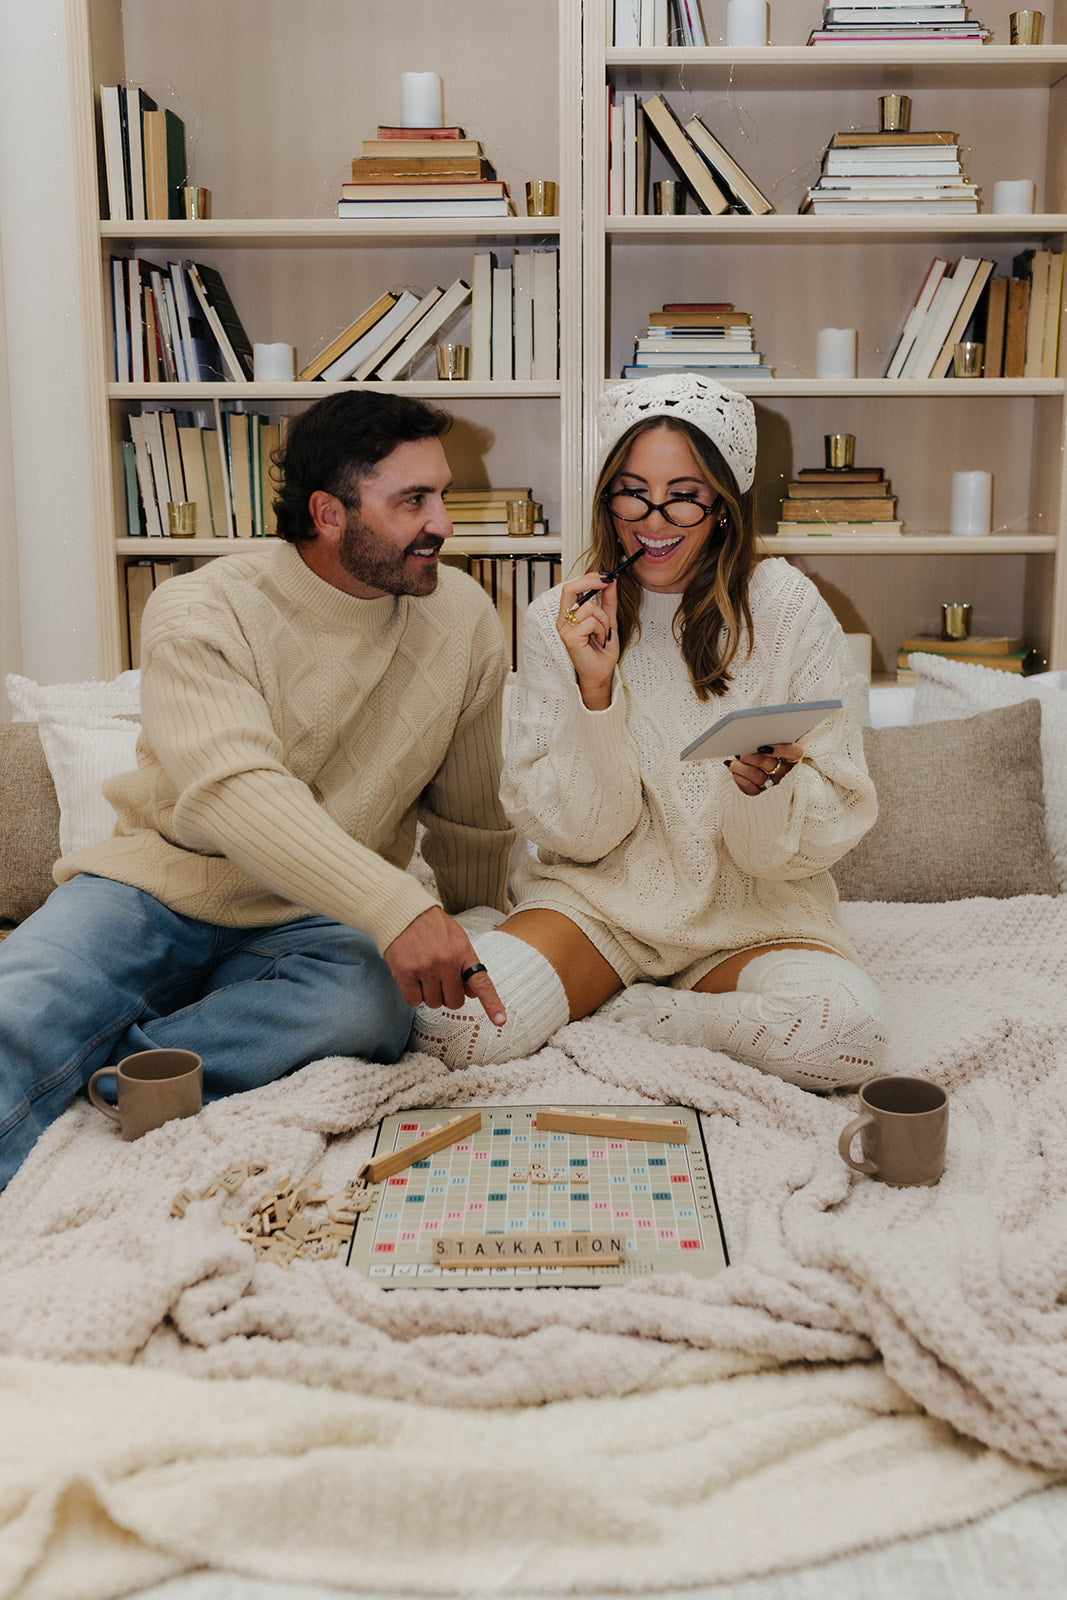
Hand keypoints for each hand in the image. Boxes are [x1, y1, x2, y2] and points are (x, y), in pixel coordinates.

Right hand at [384, 906, 504, 1023]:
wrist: (404, 913)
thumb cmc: (433, 927)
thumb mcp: (457, 940)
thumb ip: (466, 966)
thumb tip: (473, 994)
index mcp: (463, 953)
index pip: (482, 983)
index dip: (492, 1004)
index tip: (500, 1021)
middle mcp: (446, 963)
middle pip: (454, 1002)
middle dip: (448, 995)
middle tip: (439, 980)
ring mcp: (425, 969)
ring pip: (433, 1003)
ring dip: (429, 994)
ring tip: (423, 973)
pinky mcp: (405, 973)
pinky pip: (414, 1001)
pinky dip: (413, 994)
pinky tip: (411, 977)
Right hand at [556, 572, 619, 709]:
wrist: (602, 674)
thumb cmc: (601, 652)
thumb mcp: (608, 621)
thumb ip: (608, 602)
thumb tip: (611, 581)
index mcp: (569, 615)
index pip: (572, 587)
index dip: (588, 578)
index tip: (607, 575)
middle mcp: (563, 621)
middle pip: (570, 588)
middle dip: (591, 581)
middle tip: (608, 580)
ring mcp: (564, 629)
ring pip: (589, 608)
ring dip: (604, 620)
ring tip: (603, 634)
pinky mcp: (569, 638)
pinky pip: (591, 622)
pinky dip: (601, 629)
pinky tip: (599, 640)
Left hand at [724, 742, 802, 798]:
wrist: (761, 772)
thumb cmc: (766, 752)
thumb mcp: (771, 744)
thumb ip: (767, 740)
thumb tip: (751, 738)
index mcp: (792, 757)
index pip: (795, 752)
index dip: (781, 749)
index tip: (763, 747)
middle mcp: (786, 772)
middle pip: (768, 763)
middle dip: (750, 757)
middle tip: (740, 753)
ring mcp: (774, 784)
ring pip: (757, 776)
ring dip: (740, 768)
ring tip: (731, 763)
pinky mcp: (762, 794)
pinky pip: (751, 789)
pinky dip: (740, 779)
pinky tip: (735, 773)